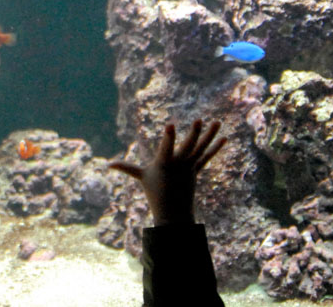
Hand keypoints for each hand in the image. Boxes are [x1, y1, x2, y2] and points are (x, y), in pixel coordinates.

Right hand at [108, 120, 225, 226]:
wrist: (173, 213)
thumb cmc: (154, 192)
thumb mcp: (141, 178)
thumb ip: (126, 168)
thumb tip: (108, 165)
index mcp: (164, 164)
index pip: (166, 148)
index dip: (168, 137)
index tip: (170, 124)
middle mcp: (179, 164)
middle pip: (188, 146)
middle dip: (194, 133)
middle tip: (199, 119)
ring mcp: (190, 167)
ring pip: (201, 148)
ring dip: (210, 135)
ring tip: (217, 122)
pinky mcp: (196, 170)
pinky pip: (207, 157)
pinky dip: (215, 147)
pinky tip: (224, 137)